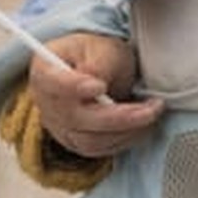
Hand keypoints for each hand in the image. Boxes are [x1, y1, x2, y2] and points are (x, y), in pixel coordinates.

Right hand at [28, 33, 162, 158]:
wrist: (99, 68)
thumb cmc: (97, 54)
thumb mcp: (103, 48)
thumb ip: (100, 63)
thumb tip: (98, 82)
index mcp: (45, 71)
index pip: (52, 82)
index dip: (73, 87)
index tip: (99, 86)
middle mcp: (47, 104)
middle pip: (77, 118)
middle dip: (119, 116)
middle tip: (150, 108)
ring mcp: (59, 127)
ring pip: (90, 140)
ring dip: (127, 131)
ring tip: (152, 113)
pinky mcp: (76, 142)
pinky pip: (99, 149)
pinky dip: (124, 139)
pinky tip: (142, 126)